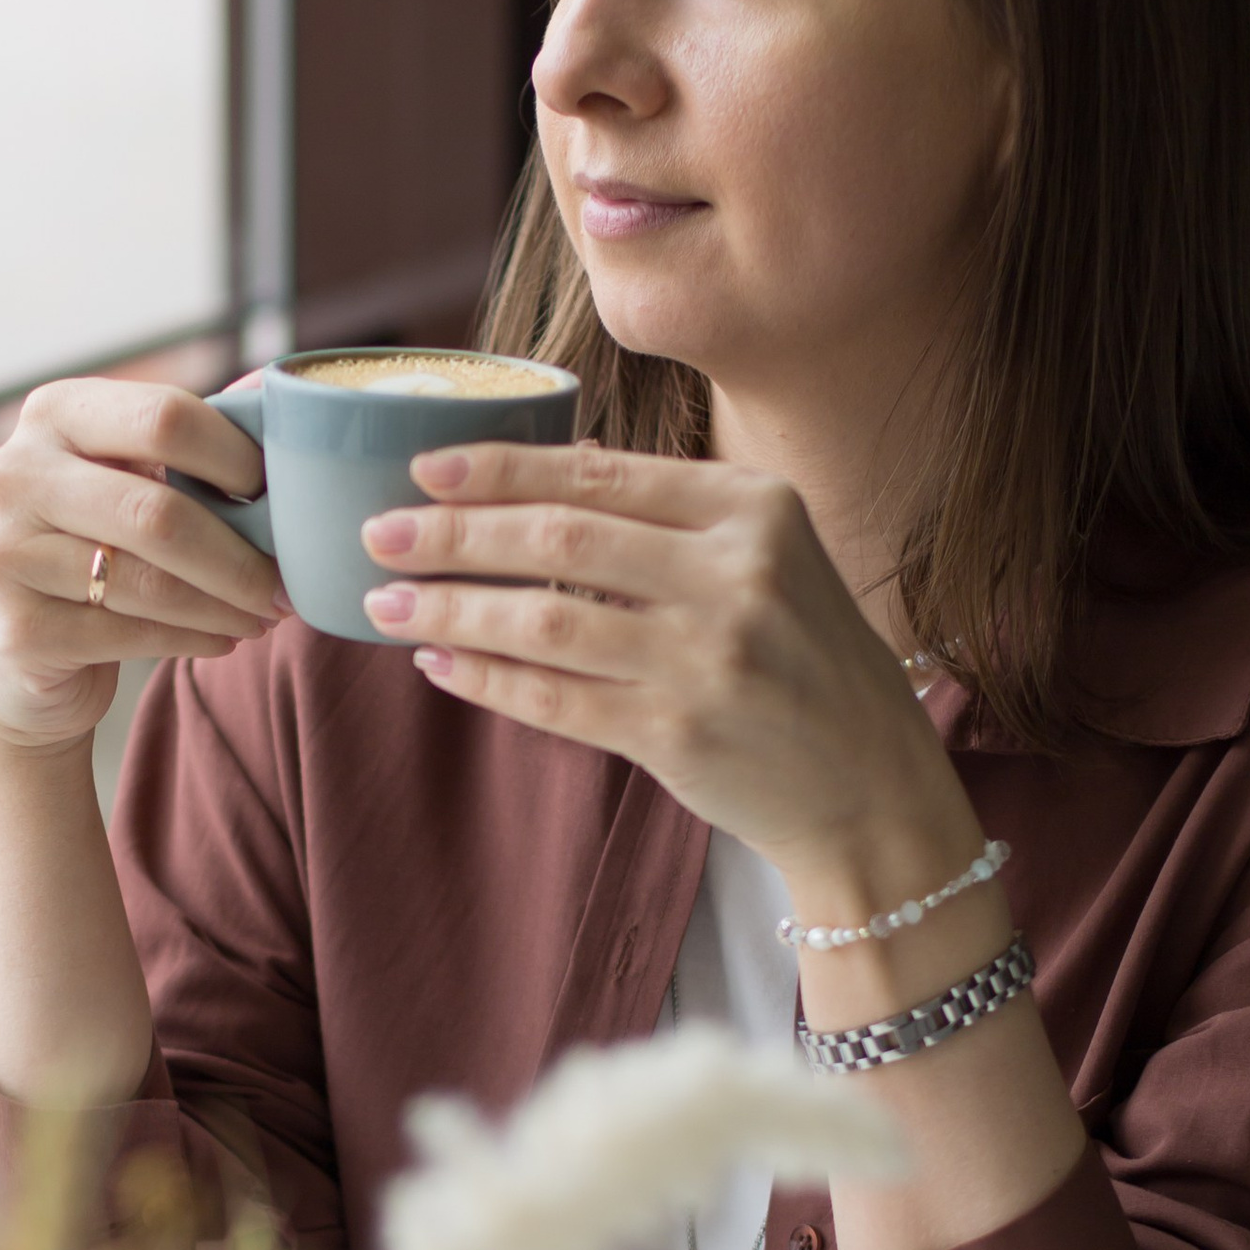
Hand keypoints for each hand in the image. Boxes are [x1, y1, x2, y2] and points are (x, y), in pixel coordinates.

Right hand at [0, 378, 282, 757]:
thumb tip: (273, 390)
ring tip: (265, 615)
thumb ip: (186, 436)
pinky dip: (193, 640)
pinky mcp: (15, 631)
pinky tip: (222, 639)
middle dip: (240, 557)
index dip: (236, 458)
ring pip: (149, 583)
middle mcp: (15, 475)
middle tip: (287, 584)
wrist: (14, 650)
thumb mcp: (125, 475)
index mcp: (54, 414)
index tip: (279, 494)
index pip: (163, 417)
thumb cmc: (90, 545)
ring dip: (225, 606)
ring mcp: (4, 554)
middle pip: (158, 512)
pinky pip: (131, 635)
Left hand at [357, 440, 971, 896]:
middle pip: (559, 539)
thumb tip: (536, 477)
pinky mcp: (679, 735)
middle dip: (454, 534)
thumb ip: (673, 517)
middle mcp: (736, 576)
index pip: (601, 473)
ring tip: (387, 601)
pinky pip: (554, 700)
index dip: (503, 468)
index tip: (428, 467)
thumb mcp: (769, 558)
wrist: (869, 782)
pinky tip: (439, 662)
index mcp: (755, 508)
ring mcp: (707, 659)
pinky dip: (486, 679)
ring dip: (452, 608)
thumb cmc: (803, 658)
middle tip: (380, 532)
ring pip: (543, 622)